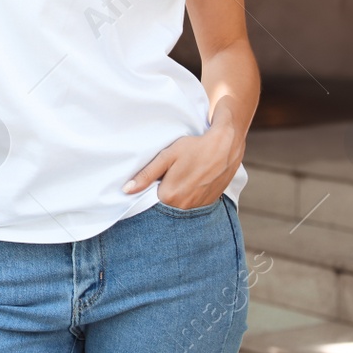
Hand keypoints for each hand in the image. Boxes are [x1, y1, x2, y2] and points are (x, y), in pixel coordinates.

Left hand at [124, 126, 243, 209]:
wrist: (226, 146)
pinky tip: (192, 182)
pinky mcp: (210, 203)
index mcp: (170, 196)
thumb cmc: (194, 148)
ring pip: (179, 206)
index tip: (152, 181)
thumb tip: (127, 190)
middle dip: (162, 193)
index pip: (149, 201)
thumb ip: (146, 175)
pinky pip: (193, 205)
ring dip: (177, 196)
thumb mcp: (166, 157)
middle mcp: (184, 207)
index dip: (148, 191)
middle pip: (165, 205)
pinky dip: (189, 196)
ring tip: (182, 177)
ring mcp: (198, 207)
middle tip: (168, 176)